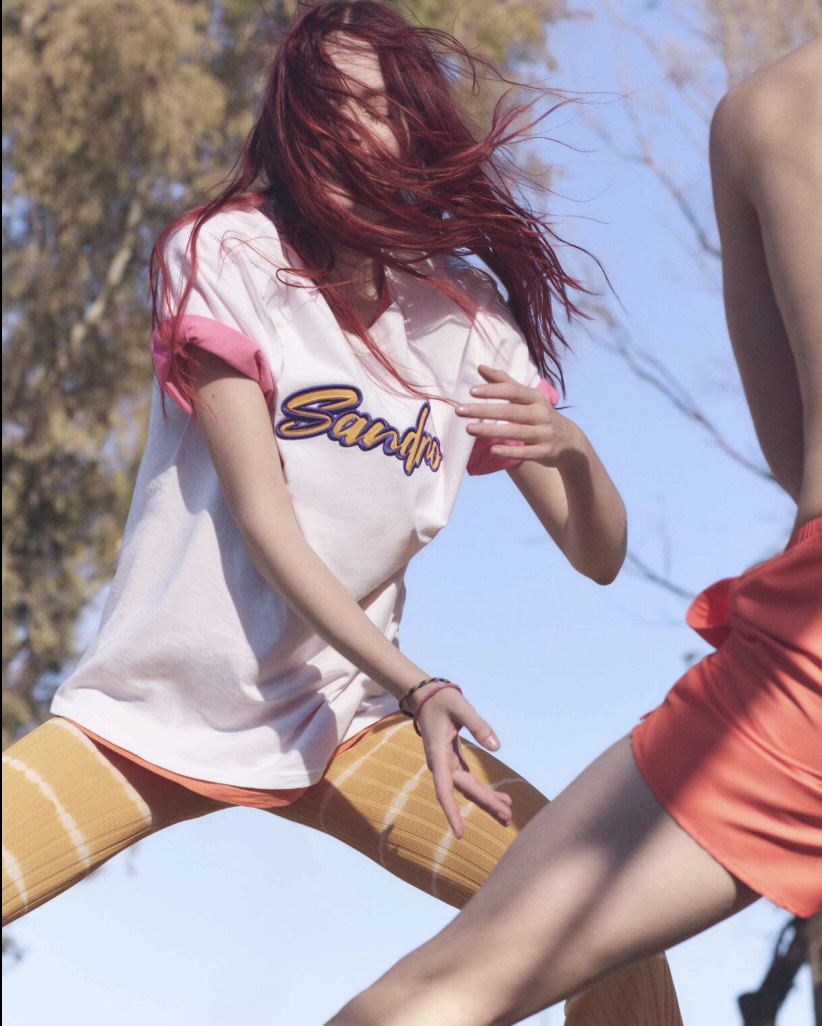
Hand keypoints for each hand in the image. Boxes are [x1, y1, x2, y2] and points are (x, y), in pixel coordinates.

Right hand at [412, 686, 512, 838]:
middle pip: (463, 790)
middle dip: (485, 804)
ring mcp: (447, 764)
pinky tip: (501, 799)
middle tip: (507, 817)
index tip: (459, 833)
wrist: (425, 696)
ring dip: (486, 800)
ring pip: (467, 788)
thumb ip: (478, 726)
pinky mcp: (453, 761)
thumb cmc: (442, 700)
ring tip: (508, 814)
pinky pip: (469, 780)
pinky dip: (484, 790)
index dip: (451, 812)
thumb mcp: (461, 707)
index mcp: (438, 754)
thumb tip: (497, 747)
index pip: (444, 789)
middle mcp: (441, 764)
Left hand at [456, 364, 582, 468]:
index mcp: (535, 398)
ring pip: (515, 432)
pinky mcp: (544, 452)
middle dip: (484, 410)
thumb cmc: (540, 415)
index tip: (472, 391)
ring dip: (491, 430)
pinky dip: (509, 452)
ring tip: (469, 428)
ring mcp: (544, 434)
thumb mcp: (528, 397)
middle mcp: (541, 414)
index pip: (513, 391)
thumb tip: (480, 367)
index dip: (493, 390)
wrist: (570, 441)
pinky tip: (492, 450)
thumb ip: (504, 382)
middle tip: (460, 410)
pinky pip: (525, 452)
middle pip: (511, 412)